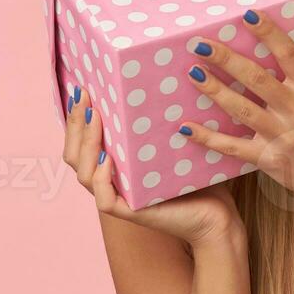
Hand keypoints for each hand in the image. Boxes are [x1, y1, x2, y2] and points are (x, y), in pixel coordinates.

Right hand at [61, 84, 242, 247]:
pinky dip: (102, 178)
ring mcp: (119, 198)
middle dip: (75, 124)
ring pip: (84, 175)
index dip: (76, 119)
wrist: (218, 215)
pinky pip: (104, 199)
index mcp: (115, 165)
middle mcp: (111, 182)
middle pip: (75, 156)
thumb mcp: (173, 142)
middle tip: (84, 96)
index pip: (82, 142)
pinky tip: (108, 159)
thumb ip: (157, 122)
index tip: (82, 89)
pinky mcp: (132, 213)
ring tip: (95, 119)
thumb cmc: (197, 177)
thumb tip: (153, 77)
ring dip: (86, 145)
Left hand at [179, 9, 293, 212]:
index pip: (289, 53)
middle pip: (258, 78)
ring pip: (242, 109)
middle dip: (227, 59)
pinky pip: (233, 146)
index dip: (268, 32)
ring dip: (215, 90)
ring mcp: (283, 136)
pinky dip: (208, 137)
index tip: (246, 14)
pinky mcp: (268, 158)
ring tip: (193, 73)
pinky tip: (186, 126)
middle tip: (200, 45)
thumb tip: (263, 43)